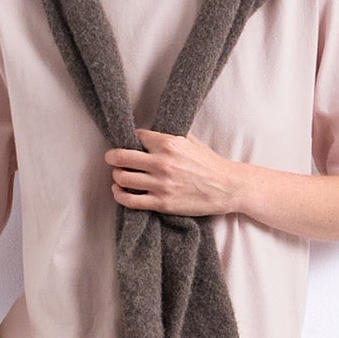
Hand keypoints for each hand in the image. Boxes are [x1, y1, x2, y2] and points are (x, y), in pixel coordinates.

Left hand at [105, 128, 240, 217]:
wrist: (227, 187)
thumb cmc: (210, 164)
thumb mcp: (191, 141)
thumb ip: (169, 137)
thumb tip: (149, 134)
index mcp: (169, 144)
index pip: (136, 137)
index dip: (131, 139)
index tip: (129, 143)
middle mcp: (162, 163)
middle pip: (121, 157)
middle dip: (112, 157)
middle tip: (111, 158)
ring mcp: (161, 184)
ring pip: (122, 178)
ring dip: (117, 176)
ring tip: (119, 176)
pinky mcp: (162, 203)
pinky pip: (130, 200)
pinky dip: (119, 195)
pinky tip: (119, 191)